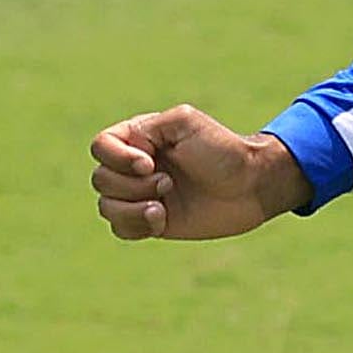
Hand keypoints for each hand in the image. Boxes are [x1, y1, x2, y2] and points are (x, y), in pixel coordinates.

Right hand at [90, 105, 307, 241]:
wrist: (252, 186)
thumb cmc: (223, 150)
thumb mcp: (185, 123)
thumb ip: (148, 129)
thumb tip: (127, 156)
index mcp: (139, 138)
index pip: (100, 147)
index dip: (118, 159)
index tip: (149, 163)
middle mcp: (134, 167)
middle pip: (101, 179)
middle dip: (132, 185)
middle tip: (169, 183)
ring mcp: (141, 195)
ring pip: (106, 206)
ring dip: (132, 209)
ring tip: (163, 206)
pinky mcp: (152, 221)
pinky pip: (120, 229)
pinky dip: (136, 226)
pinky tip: (163, 220)